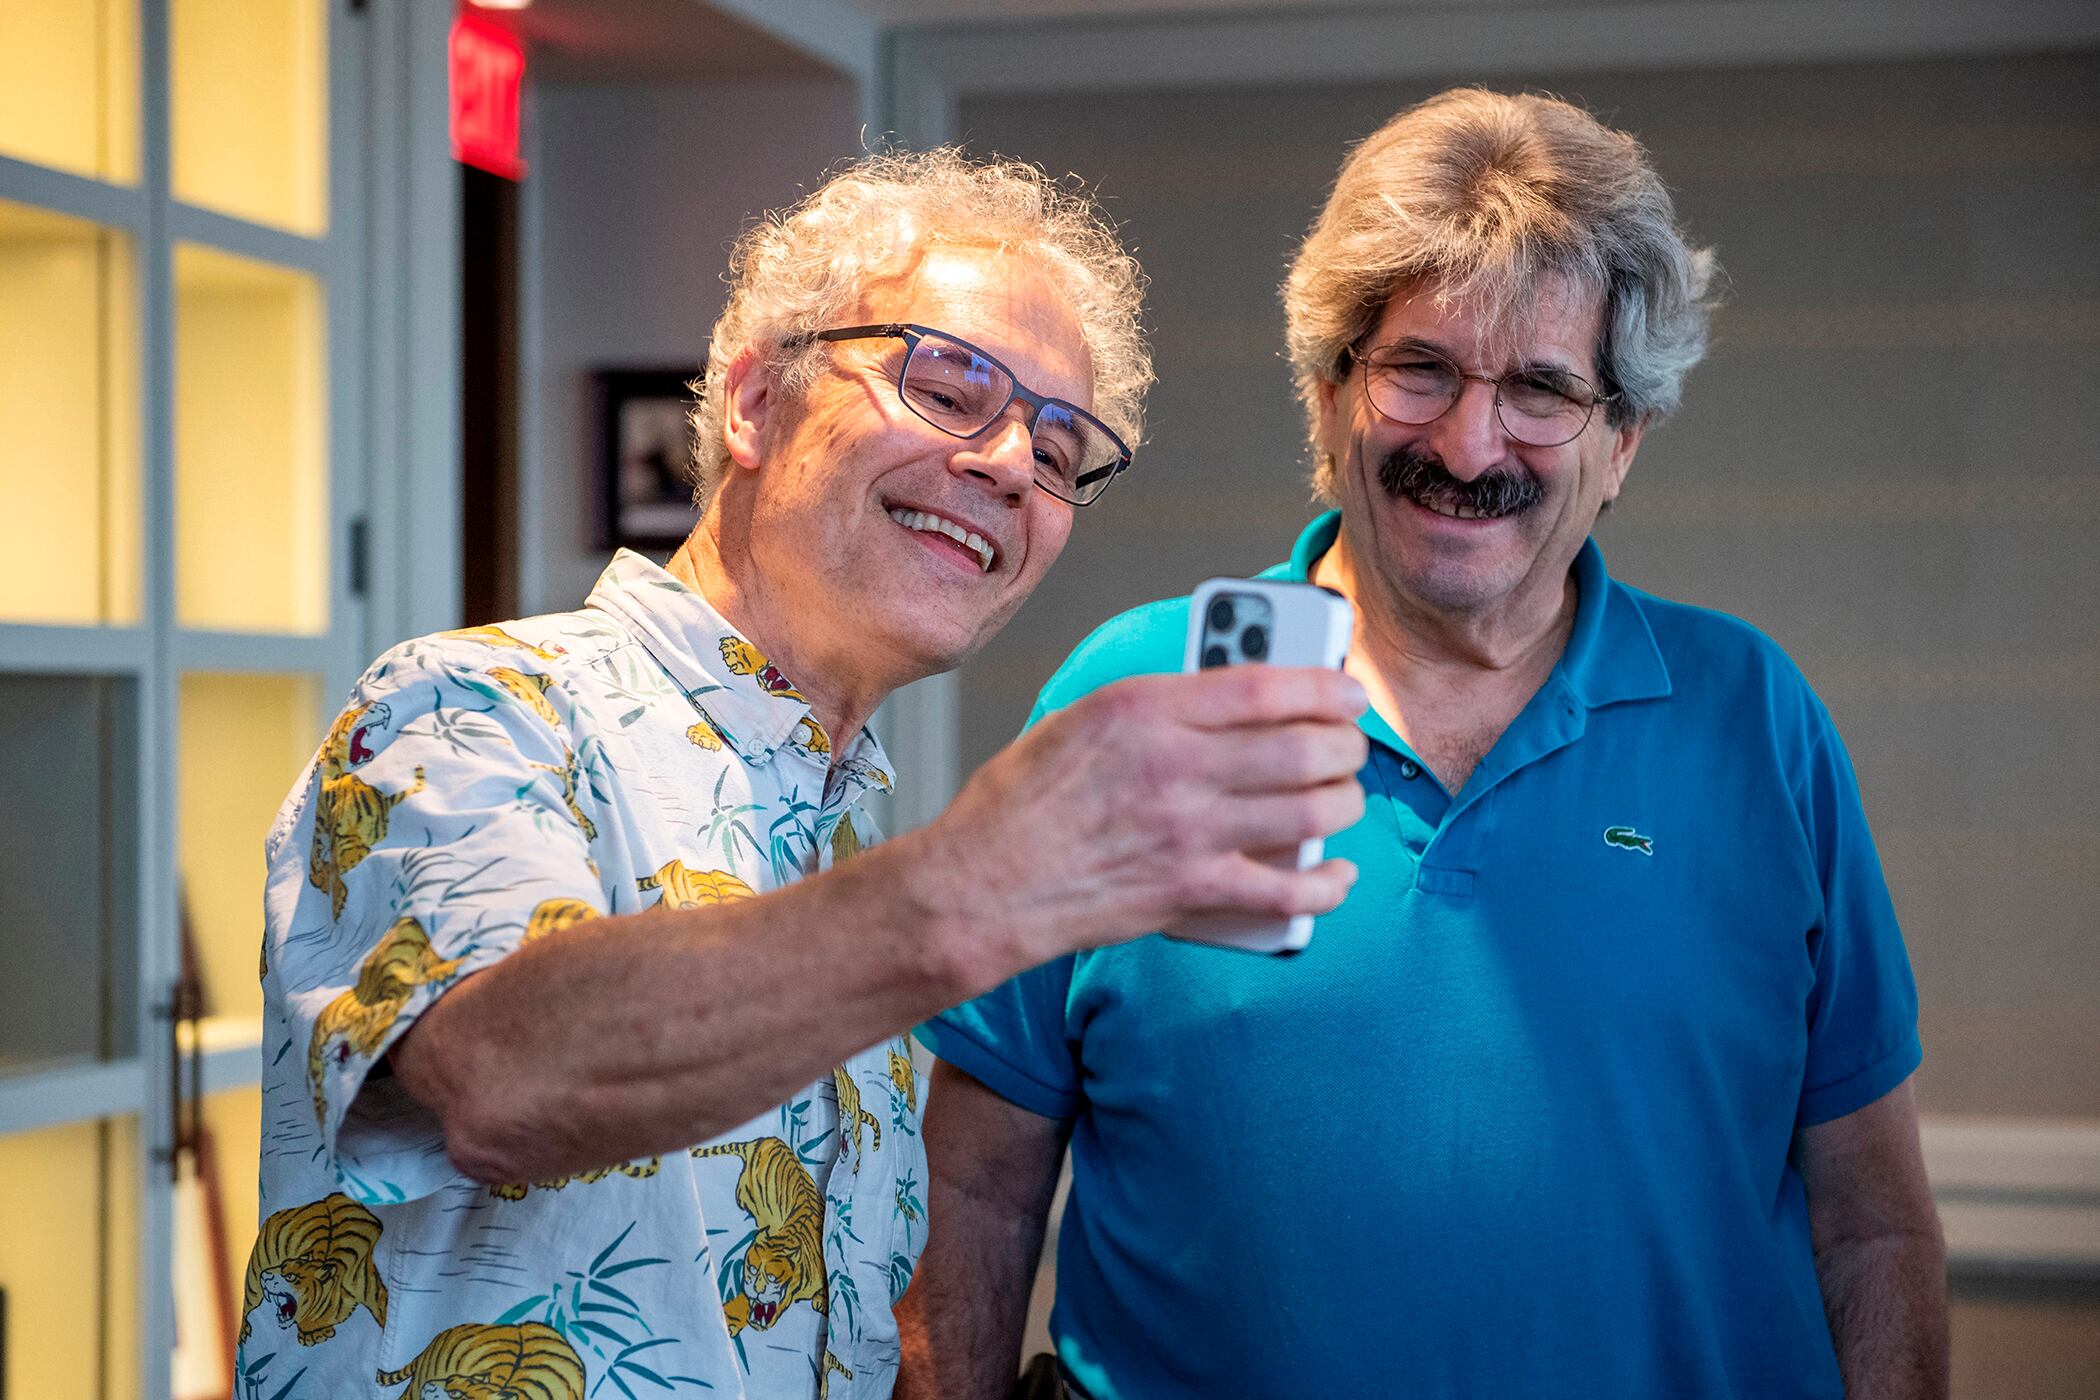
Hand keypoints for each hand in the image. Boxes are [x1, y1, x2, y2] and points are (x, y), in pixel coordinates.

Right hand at [908, 666, 1367, 980]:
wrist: (980, 887)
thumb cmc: (1021, 805)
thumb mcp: (1081, 719)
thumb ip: (1159, 707)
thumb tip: (1233, 703)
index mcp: (1142, 708)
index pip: (1265, 684)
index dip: (1326, 684)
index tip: (1347, 688)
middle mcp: (1174, 766)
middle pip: (1305, 748)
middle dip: (1345, 746)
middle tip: (1347, 745)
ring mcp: (1187, 833)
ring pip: (1311, 813)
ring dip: (1343, 805)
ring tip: (1341, 798)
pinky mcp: (1190, 893)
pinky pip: (1288, 892)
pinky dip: (1326, 886)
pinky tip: (1335, 875)